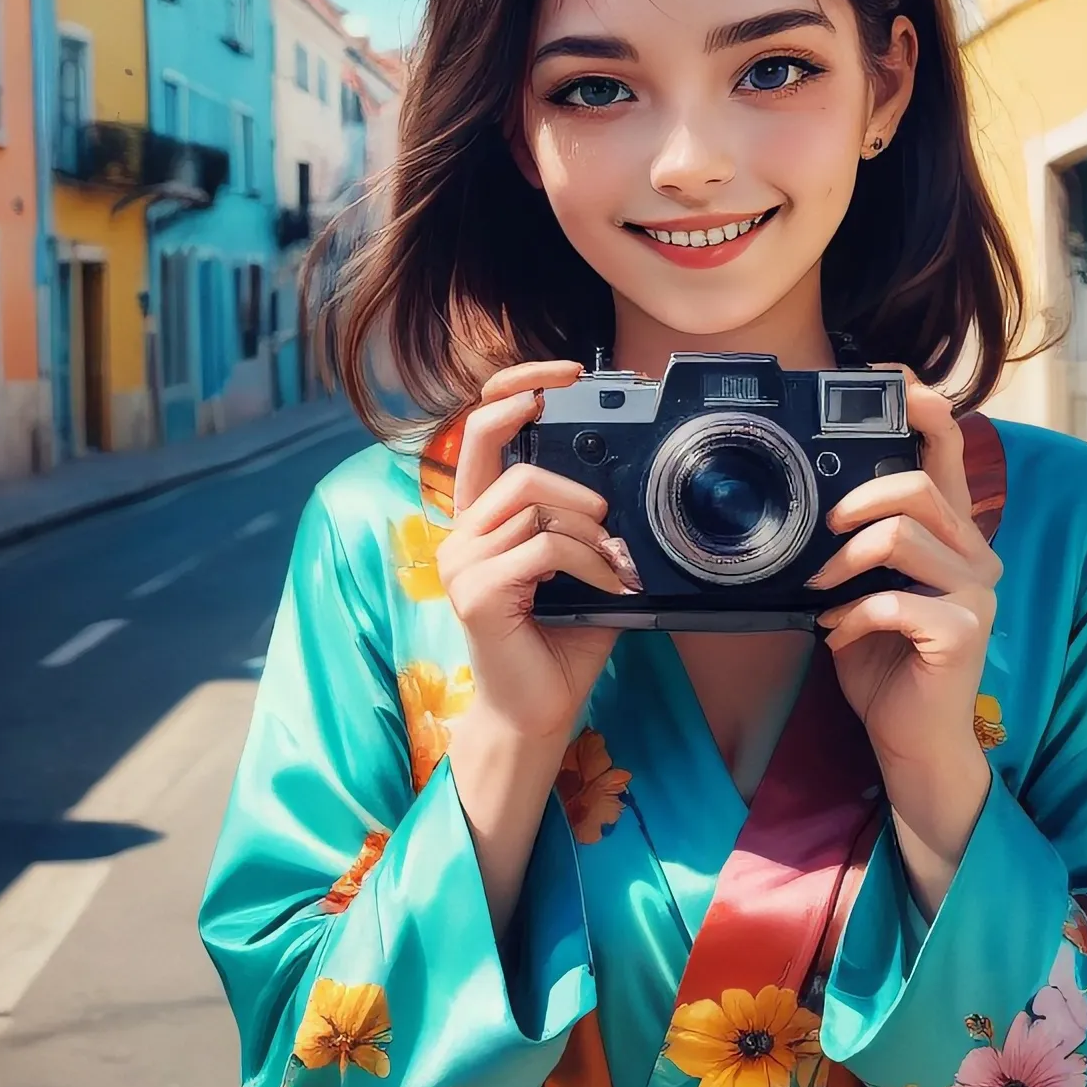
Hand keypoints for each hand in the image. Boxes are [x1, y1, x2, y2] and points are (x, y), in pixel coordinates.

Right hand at [436, 358, 638, 742]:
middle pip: (508, 459)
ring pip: (533, 501)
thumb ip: (586, 522)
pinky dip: (589, 564)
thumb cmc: (560, 642)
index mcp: (481, 519)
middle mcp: (461, 534)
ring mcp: (461, 562)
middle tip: (608, 519)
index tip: (562, 375)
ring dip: (590, 534)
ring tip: (612, 568)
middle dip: (572, 482)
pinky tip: (607, 590)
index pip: (481, 429)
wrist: (539, 711)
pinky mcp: (476, 591)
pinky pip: (543, 545)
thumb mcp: (582, 567)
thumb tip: (624, 485)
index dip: (517, 387)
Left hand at [806, 370, 998, 875]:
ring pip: (905, 533)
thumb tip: (811, 504)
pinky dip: (852, 614)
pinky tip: (839, 635)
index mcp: (954, 535)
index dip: (922, 407)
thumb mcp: (864, 589)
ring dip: (844, 561)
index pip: (947, 451)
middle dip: (855, 503)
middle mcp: (976, 556)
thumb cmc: (884, 663)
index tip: (887, 379)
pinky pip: (896, 599)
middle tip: (823, 533)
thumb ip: (859, 544)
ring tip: (822, 593)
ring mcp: (977, 593)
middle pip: (918, 485)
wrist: (910, 742)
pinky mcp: (964, 632)